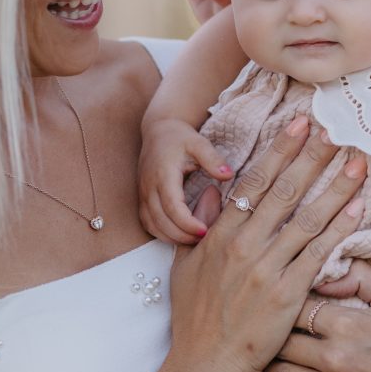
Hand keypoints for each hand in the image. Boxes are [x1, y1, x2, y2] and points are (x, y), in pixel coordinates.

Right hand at [139, 115, 229, 244]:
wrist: (158, 131)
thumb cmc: (179, 138)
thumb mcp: (198, 143)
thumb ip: (213, 159)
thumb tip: (228, 175)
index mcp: (163, 174)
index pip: (172, 207)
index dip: (187, 223)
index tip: (205, 231)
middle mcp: (149, 187)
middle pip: (161, 222)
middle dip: (182, 235)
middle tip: (205, 240)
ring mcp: (143, 195)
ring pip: (153, 226)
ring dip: (172, 238)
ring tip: (195, 240)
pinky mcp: (142, 200)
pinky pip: (148, 224)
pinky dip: (162, 234)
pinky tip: (180, 236)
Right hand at [165, 116, 364, 371]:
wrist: (204, 365)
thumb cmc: (194, 319)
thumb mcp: (184, 267)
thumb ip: (198, 227)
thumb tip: (212, 194)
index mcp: (219, 236)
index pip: (254, 181)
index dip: (279, 150)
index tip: (299, 124)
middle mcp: (244, 246)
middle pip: (284, 191)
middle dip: (312, 157)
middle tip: (336, 130)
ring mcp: (267, 269)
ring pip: (308, 217)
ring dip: (335, 186)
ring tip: (357, 162)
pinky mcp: (288, 294)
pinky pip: (320, 253)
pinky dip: (340, 228)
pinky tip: (358, 207)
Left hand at [257, 264, 370, 371]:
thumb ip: (360, 275)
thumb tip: (323, 271)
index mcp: (349, 325)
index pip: (295, 307)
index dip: (284, 302)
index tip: (280, 301)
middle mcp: (337, 360)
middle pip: (282, 341)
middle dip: (271, 332)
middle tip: (263, 327)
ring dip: (266, 362)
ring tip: (260, 352)